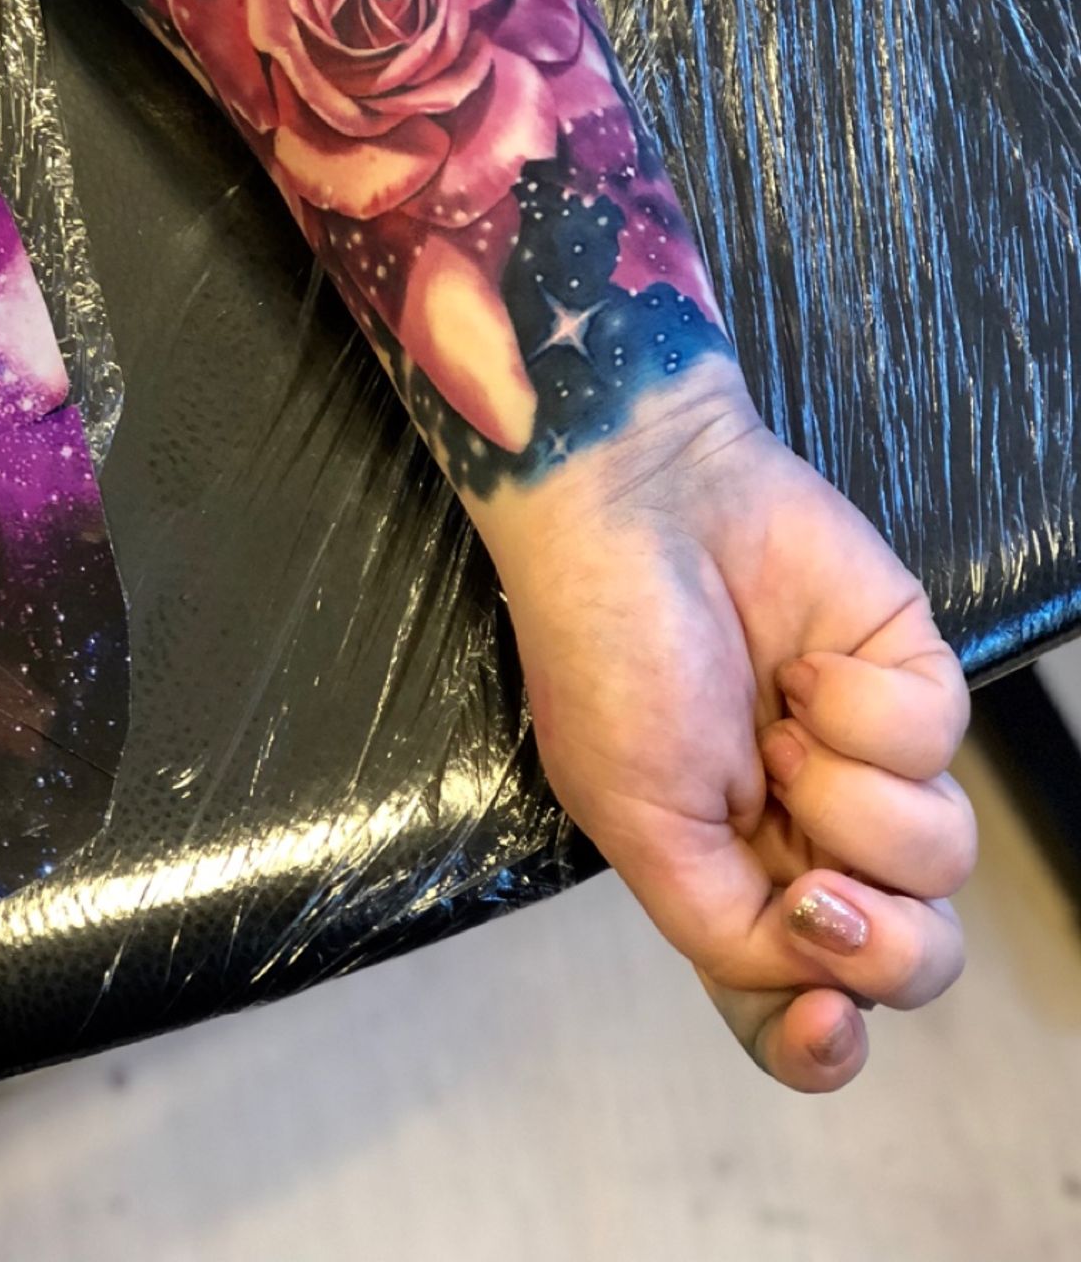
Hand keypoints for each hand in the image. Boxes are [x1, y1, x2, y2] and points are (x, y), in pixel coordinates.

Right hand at [478, 359, 974, 1091]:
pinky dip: (864, 710)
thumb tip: (823, 973)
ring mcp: (864, 756)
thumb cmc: (604, 651)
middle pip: (907, 957)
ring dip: (851, 798)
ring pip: (939, 859)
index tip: (826, 1012)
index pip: (800, 1009)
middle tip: (816, 878)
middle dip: (879, 937)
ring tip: (779, 732)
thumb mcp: (633, 824)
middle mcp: (804, 830)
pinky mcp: (910, 678)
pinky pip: (939, 745)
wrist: (635, 501)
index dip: (825, 1043)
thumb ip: (723, 932)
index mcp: (726, 879)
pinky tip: (805, 667)